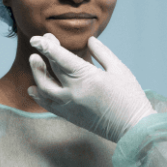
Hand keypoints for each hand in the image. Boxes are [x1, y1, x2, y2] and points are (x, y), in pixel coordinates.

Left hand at [27, 34, 155, 142]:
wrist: (133, 128)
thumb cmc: (130, 98)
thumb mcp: (119, 70)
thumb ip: (102, 53)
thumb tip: (90, 40)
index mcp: (88, 78)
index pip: (60, 58)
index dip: (47, 46)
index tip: (37, 38)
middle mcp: (74, 92)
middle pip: (51, 70)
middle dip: (43, 54)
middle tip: (40, 43)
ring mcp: (70, 106)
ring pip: (44, 88)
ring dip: (37, 73)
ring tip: (34, 61)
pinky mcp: (70, 117)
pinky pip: (49, 105)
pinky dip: (39, 96)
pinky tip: (33, 88)